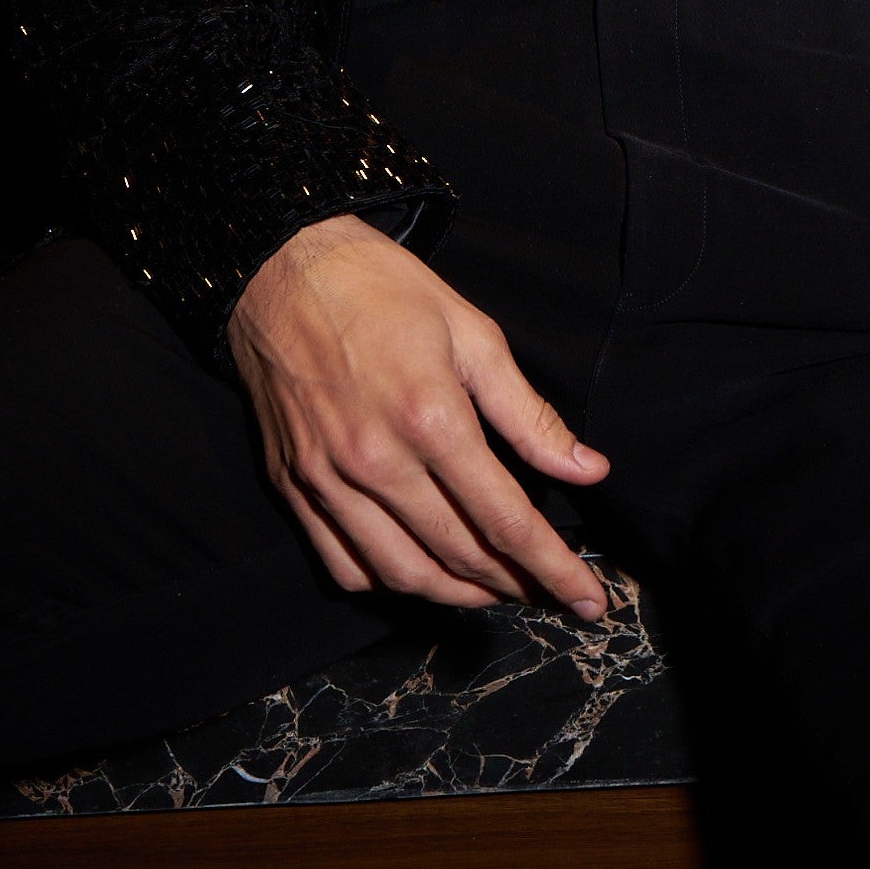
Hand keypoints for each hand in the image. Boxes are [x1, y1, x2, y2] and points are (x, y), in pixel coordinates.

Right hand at [228, 214, 611, 619]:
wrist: (280, 267)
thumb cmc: (382, 290)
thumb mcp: (472, 333)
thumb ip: (529, 414)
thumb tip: (589, 470)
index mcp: (431, 418)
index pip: (507, 520)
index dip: (554, 569)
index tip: (589, 601)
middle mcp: (377, 461)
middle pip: (459, 555)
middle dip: (514, 585)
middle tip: (545, 589)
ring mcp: (328, 479)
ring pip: (402, 574)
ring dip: (457, 595)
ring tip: (492, 589)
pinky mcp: (294, 485)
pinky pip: (344, 564)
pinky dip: (389, 582)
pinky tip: (419, 570)